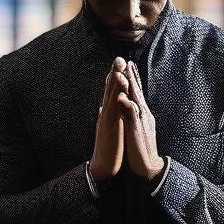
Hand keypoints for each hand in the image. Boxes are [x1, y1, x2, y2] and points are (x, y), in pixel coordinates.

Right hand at [89, 57, 129, 183]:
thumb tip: (104, 106)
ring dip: (115, 80)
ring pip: (111, 95)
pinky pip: (113, 108)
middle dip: (114, 73)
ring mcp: (106, 119)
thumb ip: (108, 116)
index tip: (119, 64)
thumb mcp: (110, 128)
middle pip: (110, 89)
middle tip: (118, 57)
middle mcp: (105, 113)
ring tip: (118, 66)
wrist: (103, 166)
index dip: (115, 77)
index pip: (111, 92)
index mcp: (108, 113)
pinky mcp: (109, 126)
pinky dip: (116, 97)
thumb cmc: (109, 148)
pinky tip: (120, 88)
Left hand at [117, 60, 164, 180]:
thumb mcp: (137, 126)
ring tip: (121, 73)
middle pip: (136, 90)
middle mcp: (142, 113)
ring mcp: (140, 120)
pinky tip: (121, 97)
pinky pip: (130, 115)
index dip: (132, 78)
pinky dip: (126, 105)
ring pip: (133, 99)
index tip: (128, 65)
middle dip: (131, 75)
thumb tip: (129, 104)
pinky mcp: (136, 129)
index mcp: (141, 112)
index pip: (136, 92)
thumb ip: (133, 115)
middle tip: (126, 61)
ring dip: (127, 86)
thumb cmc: (141, 147)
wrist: (148, 166)